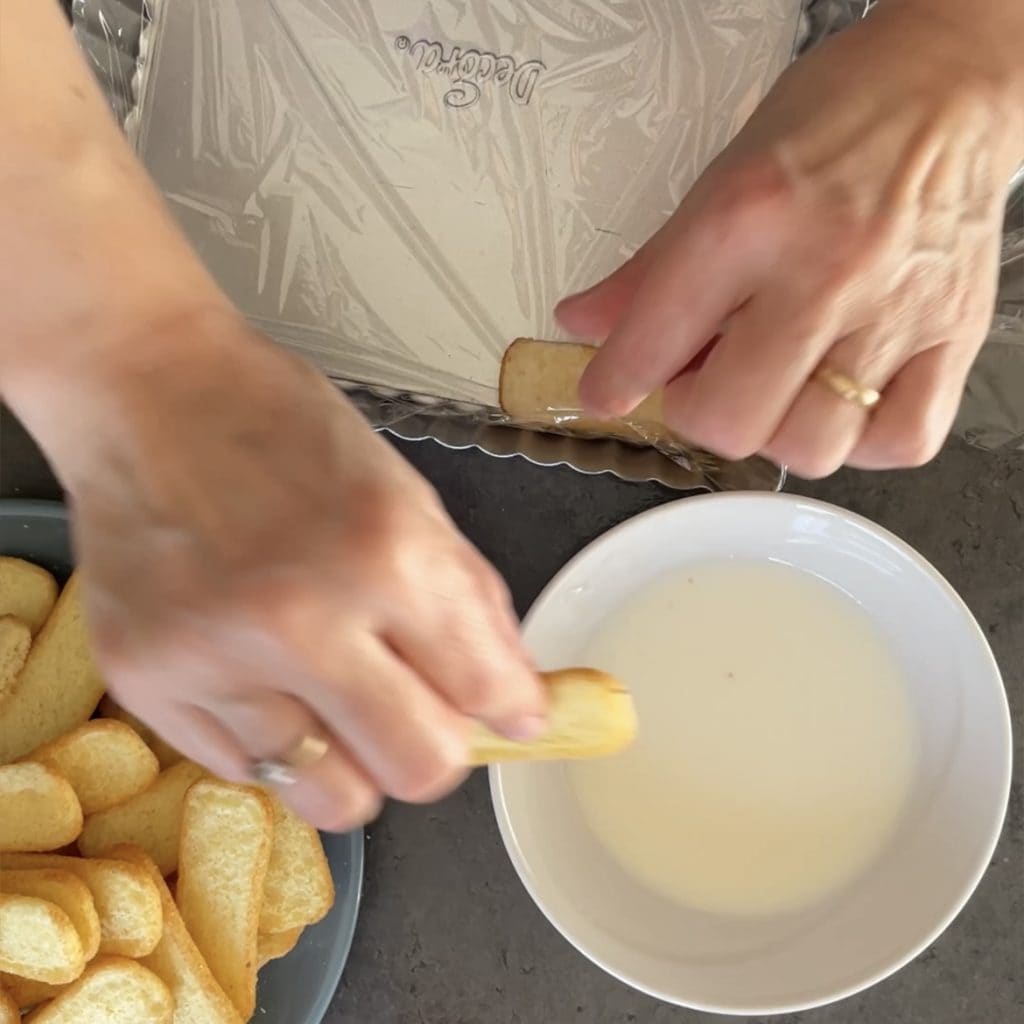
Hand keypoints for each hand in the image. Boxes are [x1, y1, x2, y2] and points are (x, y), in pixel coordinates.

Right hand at [48, 312, 544, 831]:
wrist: (146, 392)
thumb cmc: (283, 430)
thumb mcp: (406, 493)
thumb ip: (467, 602)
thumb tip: (514, 699)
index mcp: (383, 553)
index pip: (482, 689)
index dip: (511, 711)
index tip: (511, 716)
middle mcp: (298, 619)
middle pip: (417, 771)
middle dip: (436, 751)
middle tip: (421, 714)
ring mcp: (213, 660)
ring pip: (331, 796)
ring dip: (355, 763)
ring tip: (336, 704)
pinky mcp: (144, 684)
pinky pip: (246, 769)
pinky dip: (275, 741)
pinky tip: (263, 679)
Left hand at [557, 3, 1023, 477]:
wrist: (948, 88)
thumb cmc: (833, 121)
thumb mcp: (720, 179)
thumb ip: (650, 270)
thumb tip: (584, 325)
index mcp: (748, 220)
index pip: (654, 341)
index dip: (614, 382)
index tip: (607, 393)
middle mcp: (824, 272)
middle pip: (732, 421)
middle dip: (701, 411)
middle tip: (707, 378)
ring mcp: (896, 312)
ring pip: (812, 447)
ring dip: (778, 432)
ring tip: (779, 386)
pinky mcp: (957, 338)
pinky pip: (899, 441)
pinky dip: (862, 439)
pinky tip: (845, 398)